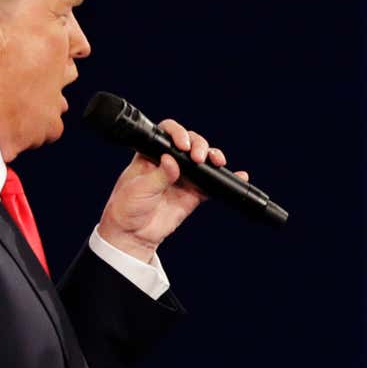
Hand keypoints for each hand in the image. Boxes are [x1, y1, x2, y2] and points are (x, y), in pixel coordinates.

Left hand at [96, 120, 250, 262]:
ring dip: (213, 157)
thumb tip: (172, 160)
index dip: (178, 134)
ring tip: (217, 161)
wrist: (134, 234)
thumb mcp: (140, 189)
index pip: (168, 133)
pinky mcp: (194, 193)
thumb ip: (159, 175)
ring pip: (203, 160)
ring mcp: (183, 177)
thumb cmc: (128, 207)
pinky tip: (239, 174)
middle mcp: (169, 161)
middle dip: (199, 145)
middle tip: (199, 158)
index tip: (183, 145)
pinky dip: (225, 179)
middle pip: (191, 143)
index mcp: (152, 154)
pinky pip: (212, 183)